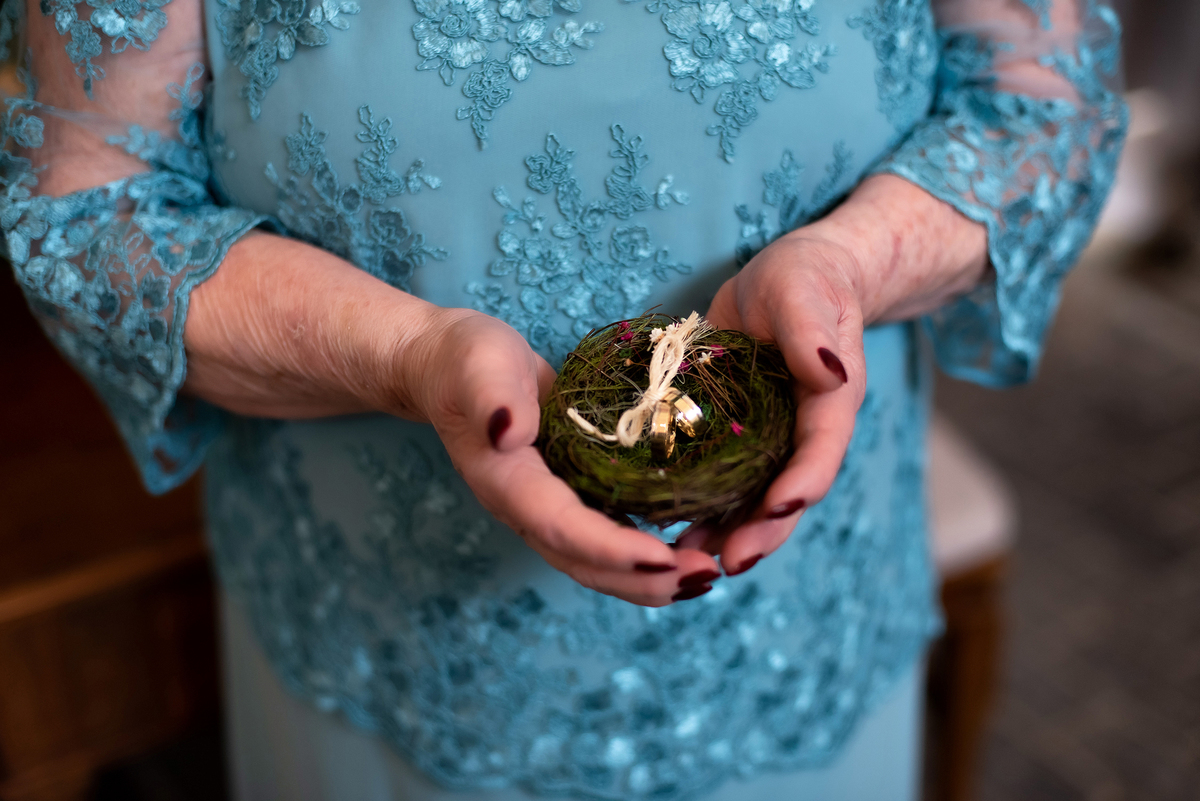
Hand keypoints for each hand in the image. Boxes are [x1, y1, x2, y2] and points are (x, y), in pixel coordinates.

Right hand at [186, 235, 720, 605]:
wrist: (446, 367)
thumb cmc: (465, 361)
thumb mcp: (479, 365)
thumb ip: (493, 398)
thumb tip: (509, 434)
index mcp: (509, 485)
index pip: (564, 529)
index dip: (615, 549)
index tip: (665, 558)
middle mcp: (528, 510)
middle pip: (586, 563)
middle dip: (645, 580)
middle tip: (705, 578)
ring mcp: (546, 509)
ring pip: (597, 561)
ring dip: (650, 578)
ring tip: (705, 575)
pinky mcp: (565, 496)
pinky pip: (605, 537)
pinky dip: (644, 551)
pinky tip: (686, 543)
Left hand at [689, 175, 987, 572]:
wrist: (791, 281)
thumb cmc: (805, 279)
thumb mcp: (803, 291)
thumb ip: (811, 331)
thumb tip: (830, 371)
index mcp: (830, 403)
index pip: (821, 451)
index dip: (801, 484)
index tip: (777, 511)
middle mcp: (802, 432)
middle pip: (787, 494)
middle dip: (760, 532)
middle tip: (726, 563)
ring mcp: (770, 440)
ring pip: (752, 499)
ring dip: (725, 533)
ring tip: (686, 561)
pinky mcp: (737, 437)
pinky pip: (722, 481)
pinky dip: (700, 507)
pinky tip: (667, 529)